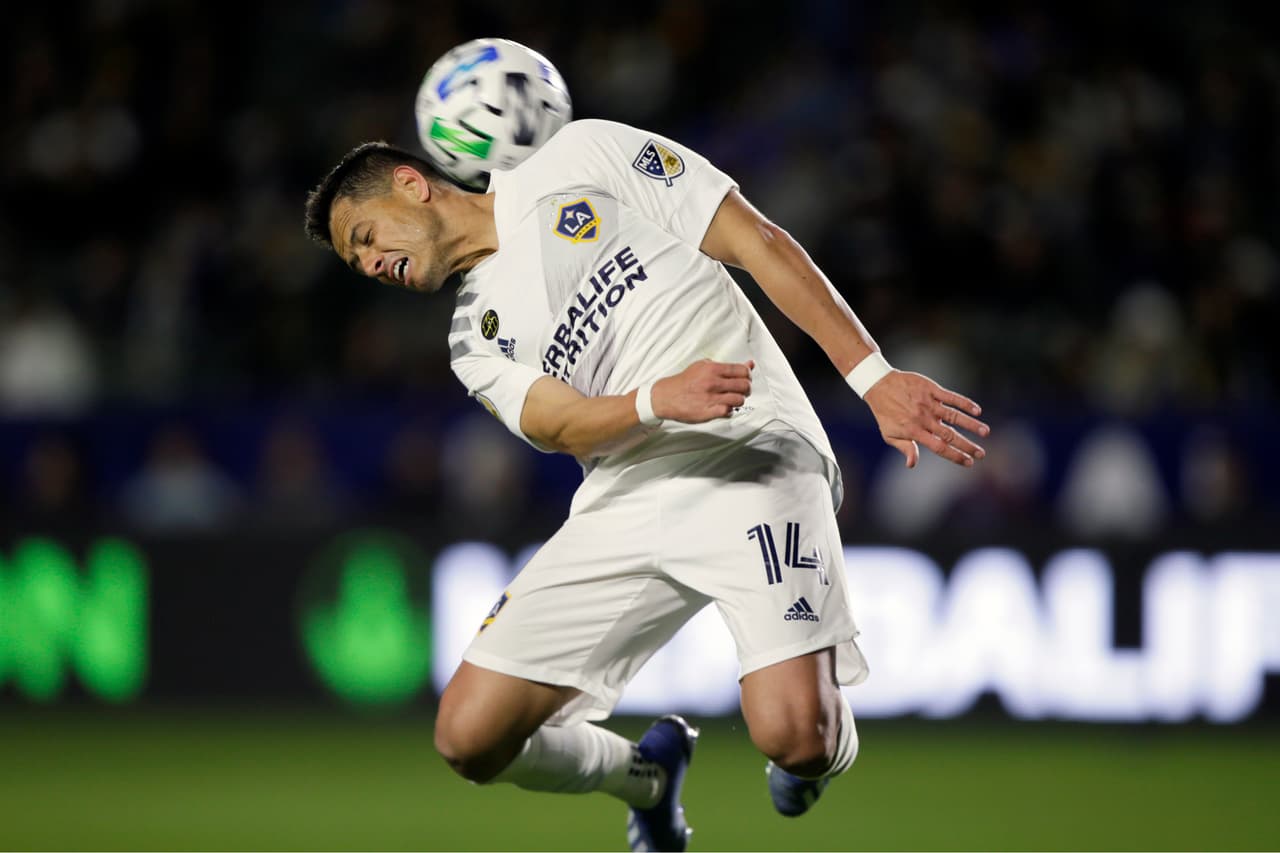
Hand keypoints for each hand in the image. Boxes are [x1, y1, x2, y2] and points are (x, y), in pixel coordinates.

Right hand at [651, 359, 754, 422]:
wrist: (666, 396)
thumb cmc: (685, 381)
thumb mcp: (703, 366)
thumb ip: (727, 366)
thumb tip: (749, 364)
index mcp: (712, 369)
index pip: (742, 371)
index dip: (747, 376)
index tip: (744, 379)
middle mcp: (712, 383)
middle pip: (744, 386)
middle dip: (746, 389)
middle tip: (741, 390)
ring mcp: (710, 398)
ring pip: (739, 400)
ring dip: (738, 401)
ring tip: (732, 400)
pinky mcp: (707, 412)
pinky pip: (728, 412)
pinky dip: (729, 411)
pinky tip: (723, 408)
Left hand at [863, 370, 988, 467]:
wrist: (878, 385)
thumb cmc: (885, 413)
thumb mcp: (889, 434)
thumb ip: (905, 448)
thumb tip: (912, 464)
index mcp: (915, 432)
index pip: (939, 447)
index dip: (955, 456)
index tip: (969, 463)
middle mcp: (924, 419)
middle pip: (950, 435)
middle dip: (968, 446)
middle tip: (982, 454)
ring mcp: (928, 403)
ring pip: (954, 416)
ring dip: (971, 424)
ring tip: (985, 432)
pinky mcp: (931, 389)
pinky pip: (950, 397)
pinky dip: (964, 403)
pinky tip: (977, 410)